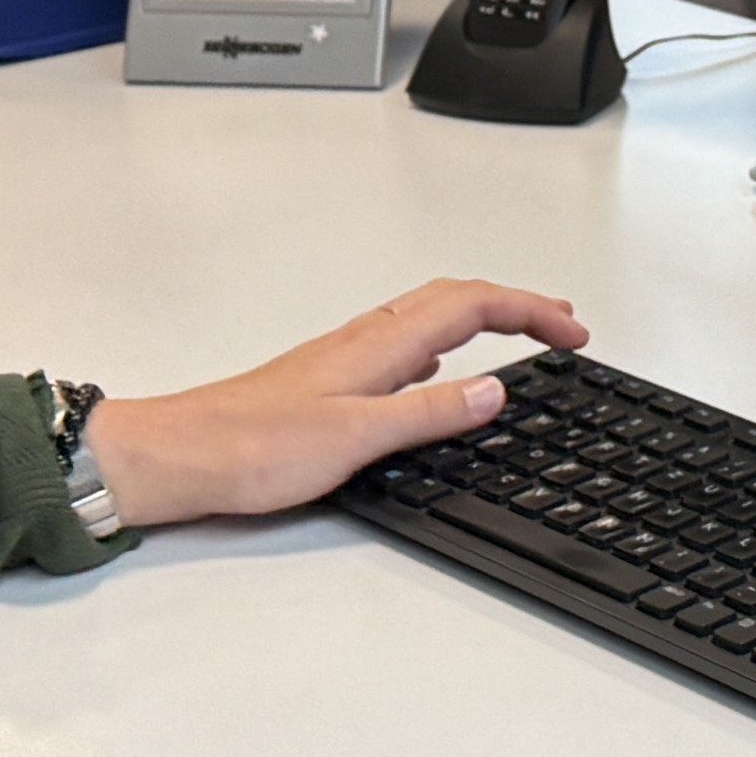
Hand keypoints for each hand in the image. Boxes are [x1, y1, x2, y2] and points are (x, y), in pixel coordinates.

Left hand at [81, 279, 583, 529]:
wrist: (180, 457)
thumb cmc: (249, 448)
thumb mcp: (356, 437)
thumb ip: (429, 411)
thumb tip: (496, 388)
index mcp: (379, 345)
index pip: (474, 306)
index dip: (532, 311)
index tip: (575, 331)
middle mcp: (363, 340)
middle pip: (455, 299)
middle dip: (516, 304)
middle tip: (561, 321)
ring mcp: (345, 358)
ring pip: (429, 317)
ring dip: (482, 317)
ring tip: (519, 333)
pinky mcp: (329, 382)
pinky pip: (403, 343)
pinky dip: (443, 344)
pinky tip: (437, 370)